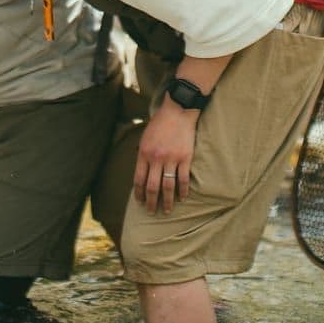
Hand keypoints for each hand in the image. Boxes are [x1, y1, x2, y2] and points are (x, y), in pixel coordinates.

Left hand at [133, 99, 197, 213]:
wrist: (178, 110)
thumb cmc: (160, 123)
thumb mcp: (145, 137)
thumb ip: (142, 154)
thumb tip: (140, 172)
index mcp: (144, 153)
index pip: (138, 179)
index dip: (138, 193)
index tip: (139, 202)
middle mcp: (156, 158)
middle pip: (152, 187)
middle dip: (150, 202)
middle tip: (151, 212)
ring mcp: (171, 159)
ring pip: (168, 187)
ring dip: (166, 201)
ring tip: (166, 210)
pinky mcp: (185, 158)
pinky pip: (183, 179)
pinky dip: (183, 191)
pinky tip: (182, 198)